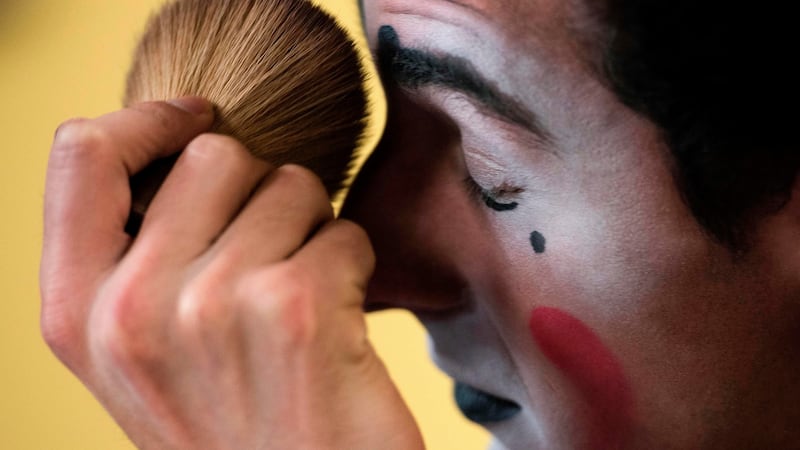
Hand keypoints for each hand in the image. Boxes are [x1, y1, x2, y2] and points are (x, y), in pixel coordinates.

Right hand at [40, 97, 423, 449]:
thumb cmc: (232, 427)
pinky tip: (336, 327)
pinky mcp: (298, 310)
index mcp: (75, 314)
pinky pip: (345, 232)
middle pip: (213, 153)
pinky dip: (352, 267)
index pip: (81, 155)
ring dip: (310, 231)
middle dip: (258, 189)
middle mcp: (129, 309)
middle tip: (269, 258)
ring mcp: (212, 306)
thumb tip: (181, 147)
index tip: (196, 119)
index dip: (147, 121)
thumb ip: (135, 259)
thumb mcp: (142, 356)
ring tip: (299, 303)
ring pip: (291, 184)